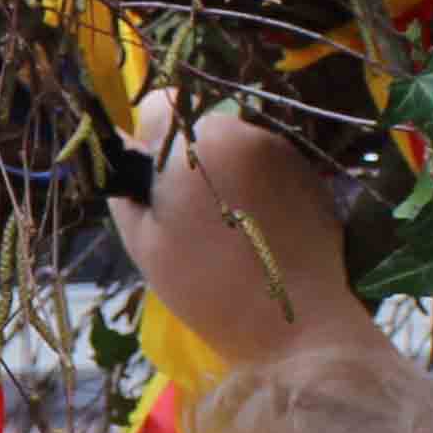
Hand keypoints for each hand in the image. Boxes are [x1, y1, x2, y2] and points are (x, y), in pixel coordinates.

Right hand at [107, 95, 379, 368]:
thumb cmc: (210, 289)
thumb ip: (126, 192)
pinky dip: (256, 186)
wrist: (299, 323)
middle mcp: (244, 131)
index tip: (157, 189)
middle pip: (199, 128)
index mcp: (197, 145)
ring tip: (232, 230)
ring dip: (225, 173)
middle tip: (193, 218)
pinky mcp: (311, 172)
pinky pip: (266, 165)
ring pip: (234, 146)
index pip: (158, 108)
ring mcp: (283, 150)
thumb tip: (121, 158)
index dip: (148, 144)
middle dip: (190, 161)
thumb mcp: (145, 246)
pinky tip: (261, 232)